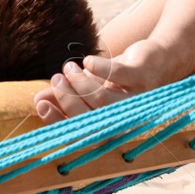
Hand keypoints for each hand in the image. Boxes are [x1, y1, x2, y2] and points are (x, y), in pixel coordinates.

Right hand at [33, 50, 164, 123]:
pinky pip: (117, 75)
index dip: (59, 121)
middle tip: (56, 78)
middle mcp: (127, 121)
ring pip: (102, 99)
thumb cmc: (120, 80)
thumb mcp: (91, 88)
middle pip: (91, 118)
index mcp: (113, 128)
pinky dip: (99, 68)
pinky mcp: (144, 78)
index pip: (82, 134)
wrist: (158, 60)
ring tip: (69, 67)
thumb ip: (65, 96)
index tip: (41, 104)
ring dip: (80, 82)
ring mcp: (138, 101)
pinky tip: (89, 61)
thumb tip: (37, 100)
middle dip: (68, 98)